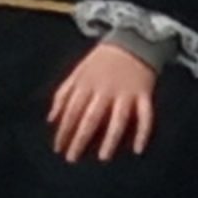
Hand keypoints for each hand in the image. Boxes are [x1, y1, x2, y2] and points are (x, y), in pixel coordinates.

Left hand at [48, 42, 158, 162]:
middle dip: (80, 138)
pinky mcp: (144, 94)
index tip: (58, 148)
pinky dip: (144, 132)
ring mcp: (126, 93)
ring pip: (118, 119)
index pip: (72, 111)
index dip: (63, 130)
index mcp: (87, 84)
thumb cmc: (102, 59)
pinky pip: (146, 115)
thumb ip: (63, 93)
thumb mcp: (78, 71)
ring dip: (111, 138)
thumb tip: (51, 119)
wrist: (133, 39)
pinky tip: (138, 150)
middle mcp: (105, 90)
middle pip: (91, 117)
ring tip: (103, 157)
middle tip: (72, 158)